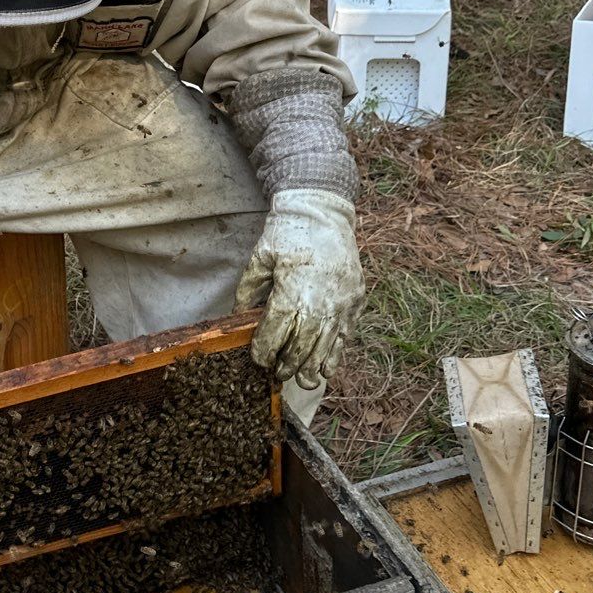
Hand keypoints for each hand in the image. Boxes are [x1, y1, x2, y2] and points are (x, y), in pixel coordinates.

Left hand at [236, 189, 364, 386]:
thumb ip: (248, 290)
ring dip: (311, 368)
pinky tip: (326, 368)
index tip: (259, 359)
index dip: (265, 352)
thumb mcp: (260, 258)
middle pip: (301, 348)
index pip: (275, 334)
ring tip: (302, 380)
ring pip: (325, 348)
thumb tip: (238, 318)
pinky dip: (335, 355)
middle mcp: (318, 302)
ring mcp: (340, 304)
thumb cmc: (287, 233)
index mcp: (291, 291)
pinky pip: (345, 337)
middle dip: (287, 365)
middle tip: (276, 372)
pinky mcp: (355, 301)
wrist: (324, 212)